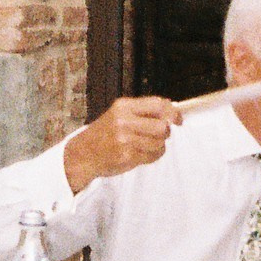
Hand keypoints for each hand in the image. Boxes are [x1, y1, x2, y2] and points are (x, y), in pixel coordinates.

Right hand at [63, 95, 180, 191]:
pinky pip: (152, 156)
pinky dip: (151, 156)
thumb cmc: (103, 134)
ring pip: (159, 143)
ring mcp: (125, 139)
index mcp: (124, 106)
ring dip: (157, 146)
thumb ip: (142, 111)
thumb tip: (171, 110)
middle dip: (164, 132)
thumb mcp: (119, 114)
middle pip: (162, 126)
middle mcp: (124, 121)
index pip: (158, 105)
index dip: (173, 112)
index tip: (178, 120)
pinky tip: (140, 153)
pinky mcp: (127, 156)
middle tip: (156, 135)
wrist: (83, 153)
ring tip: (145, 145)